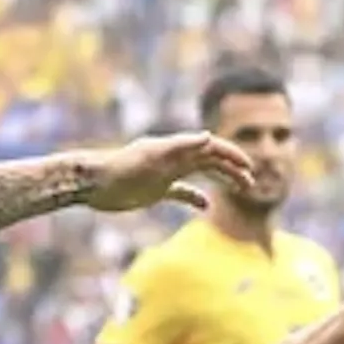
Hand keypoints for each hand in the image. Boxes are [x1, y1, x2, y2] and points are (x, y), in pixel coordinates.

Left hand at [84, 133, 257, 212]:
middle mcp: (173, 158)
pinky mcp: (155, 189)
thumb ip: (181, 146)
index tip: (248, 167)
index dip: (231, 155)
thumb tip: (208, 137)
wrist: (92, 183)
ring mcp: (165, 173)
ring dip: (220, 180)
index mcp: (175, 148)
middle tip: (250, 183)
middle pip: (209, 160)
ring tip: (239, 191)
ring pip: (200, 174)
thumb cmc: (120, 169)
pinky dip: (195, 197)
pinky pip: (181, 191)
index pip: (210, 147)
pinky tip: (206, 207)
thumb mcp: (152, 157)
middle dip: (231, 169)